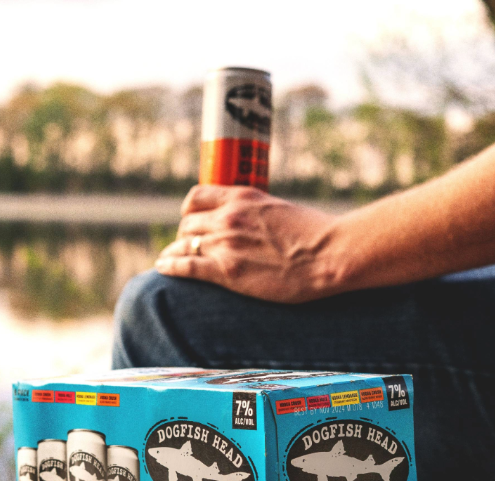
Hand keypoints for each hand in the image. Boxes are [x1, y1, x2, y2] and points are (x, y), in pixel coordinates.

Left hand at [155, 185, 343, 303]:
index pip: (196, 197)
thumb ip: (258, 212)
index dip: (189, 210)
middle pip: (187, 224)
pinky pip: (184, 266)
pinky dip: (169, 266)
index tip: (190, 220)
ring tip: (168, 259)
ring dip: (174, 252)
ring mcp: (225, 243)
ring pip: (182, 243)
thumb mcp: (282, 209)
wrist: (331, 253)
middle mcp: (228, 217)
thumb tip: (251, 221)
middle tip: (186, 246)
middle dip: (185, 235)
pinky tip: (163, 268)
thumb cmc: (317, 234)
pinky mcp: (225, 270)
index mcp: (243, 197)